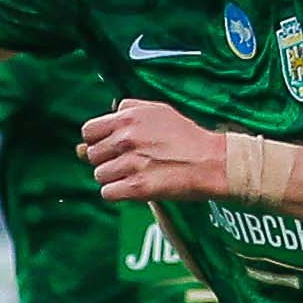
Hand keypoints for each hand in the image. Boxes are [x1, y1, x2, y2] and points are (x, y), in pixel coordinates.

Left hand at [80, 95, 229, 202]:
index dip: (96, 140)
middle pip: (91, 155)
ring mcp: (131, 164)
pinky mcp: (137, 188)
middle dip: (107, 160)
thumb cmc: (187, 137)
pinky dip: (118, 194)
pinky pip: (107, 193)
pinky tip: (135, 188)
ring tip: (137, 174)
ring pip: (99, 175)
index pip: (88, 131)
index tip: (111, 147)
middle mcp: (126, 139)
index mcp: (128, 118)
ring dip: (114, 178)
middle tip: (130, 161)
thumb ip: (128, 109)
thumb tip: (105, 115)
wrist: (213, 162)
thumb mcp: (159, 111)